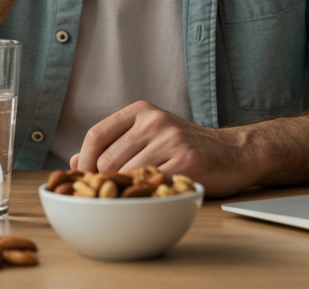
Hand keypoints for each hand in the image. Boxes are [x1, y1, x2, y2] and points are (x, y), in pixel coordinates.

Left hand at [70, 101, 257, 197]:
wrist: (234, 152)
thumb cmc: (187, 147)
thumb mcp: (149, 136)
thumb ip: (114, 145)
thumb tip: (74, 161)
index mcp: (141, 111)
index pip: (96, 135)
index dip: (83, 161)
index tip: (83, 180)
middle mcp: (154, 121)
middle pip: (107, 160)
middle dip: (104, 182)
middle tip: (110, 196)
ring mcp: (171, 140)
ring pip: (126, 174)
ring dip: (126, 191)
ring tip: (134, 196)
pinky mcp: (185, 162)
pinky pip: (150, 184)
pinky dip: (146, 195)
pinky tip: (152, 196)